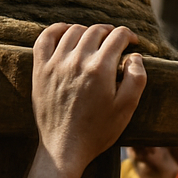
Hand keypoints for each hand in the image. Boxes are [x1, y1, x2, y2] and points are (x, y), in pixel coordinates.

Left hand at [32, 23, 145, 177]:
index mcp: (101, 69)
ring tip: (95, 41)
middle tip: (116, 42)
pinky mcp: (40, 69)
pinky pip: (45, 38)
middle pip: (97, 31)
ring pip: (74, 31)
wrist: (64, 148)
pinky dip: (57, 29)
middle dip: (110, 33)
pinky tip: (66, 32)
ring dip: (88, 32)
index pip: (118, 36)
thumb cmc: (98, 130)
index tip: (132, 42)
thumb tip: (135, 55)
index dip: (129, 35)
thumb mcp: (127, 108)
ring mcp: (56, 64)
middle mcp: (77, 61)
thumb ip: (137, 78)